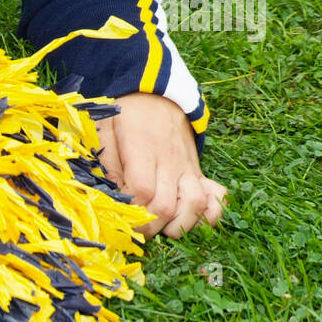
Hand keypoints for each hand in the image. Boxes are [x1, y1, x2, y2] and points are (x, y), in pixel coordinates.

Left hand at [94, 92, 227, 239]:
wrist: (158, 96)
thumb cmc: (126, 116)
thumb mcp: (105, 128)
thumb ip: (105, 161)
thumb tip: (110, 195)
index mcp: (143, 148)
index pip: (142, 190)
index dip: (130, 209)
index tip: (120, 211)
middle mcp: (169, 160)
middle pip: (165, 206)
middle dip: (149, 225)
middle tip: (136, 226)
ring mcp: (188, 167)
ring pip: (195, 205)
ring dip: (179, 224)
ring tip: (163, 225)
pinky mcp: (199, 172)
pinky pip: (217, 196)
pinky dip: (211, 214)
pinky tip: (193, 219)